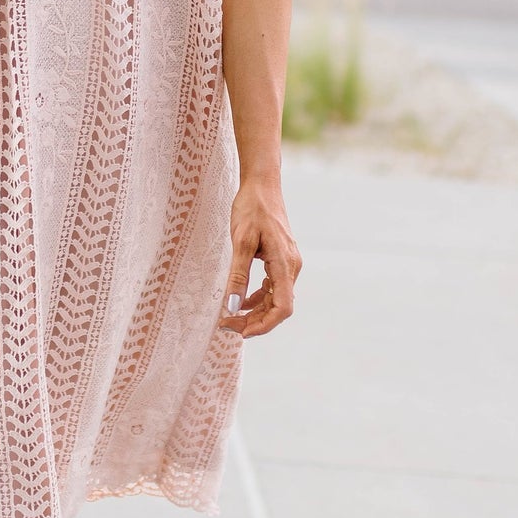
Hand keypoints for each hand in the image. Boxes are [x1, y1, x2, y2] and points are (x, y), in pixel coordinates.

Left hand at [218, 177, 299, 338]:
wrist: (262, 185)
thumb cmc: (252, 208)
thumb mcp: (241, 241)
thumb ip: (238, 275)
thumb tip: (233, 306)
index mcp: (285, 264)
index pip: (282, 308)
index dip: (264, 325)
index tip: (240, 331)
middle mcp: (291, 267)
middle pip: (278, 307)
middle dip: (254, 321)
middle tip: (227, 325)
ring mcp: (288, 263)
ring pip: (275, 299)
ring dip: (255, 312)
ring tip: (230, 317)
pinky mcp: (281, 259)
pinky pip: (272, 287)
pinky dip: (257, 298)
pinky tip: (240, 300)